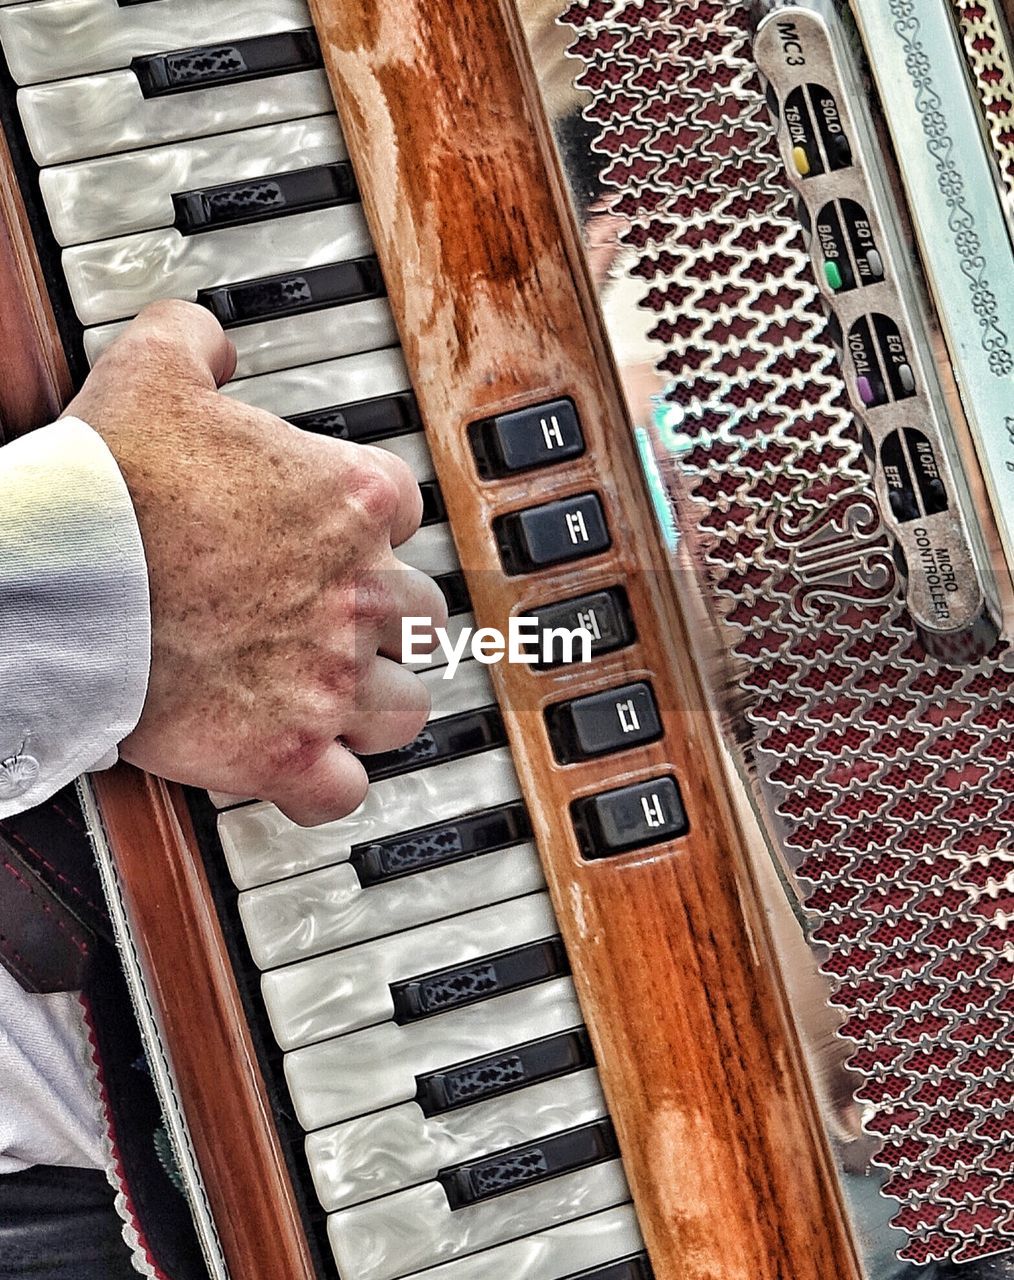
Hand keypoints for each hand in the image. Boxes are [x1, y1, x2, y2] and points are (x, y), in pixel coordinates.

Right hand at [63, 300, 446, 825]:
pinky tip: (304, 768)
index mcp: (349, 499)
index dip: (372, 526)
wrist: (55, 579)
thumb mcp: (152, 369)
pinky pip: (343, 791)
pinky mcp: (284, 750)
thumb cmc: (104, 487)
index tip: (341, 536)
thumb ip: (198, 340)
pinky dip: (327, 785)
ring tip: (337, 696)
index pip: (406, 510)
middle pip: (421, 615)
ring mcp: (327, 676)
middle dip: (386, 619)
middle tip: (336, 618)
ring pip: (406, 707)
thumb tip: (214, 345)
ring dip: (377, 702)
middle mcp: (357, 590)